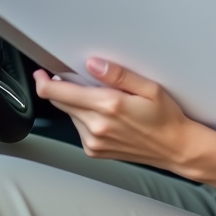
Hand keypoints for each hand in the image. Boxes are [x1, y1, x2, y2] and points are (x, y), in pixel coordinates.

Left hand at [33, 59, 205, 172]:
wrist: (175, 148)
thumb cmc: (166, 118)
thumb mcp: (149, 88)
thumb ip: (118, 75)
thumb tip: (94, 64)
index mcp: (109, 106)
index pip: (61, 93)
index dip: (44, 82)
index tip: (41, 74)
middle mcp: (97, 126)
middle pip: (62, 103)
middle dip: (64, 89)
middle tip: (82, 80)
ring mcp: (93, 141)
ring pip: (70, 115)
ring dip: (77, 104)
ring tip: (104, 101)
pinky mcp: (94, 151)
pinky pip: (79, 128)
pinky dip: (85, 118)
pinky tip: (106, 116)